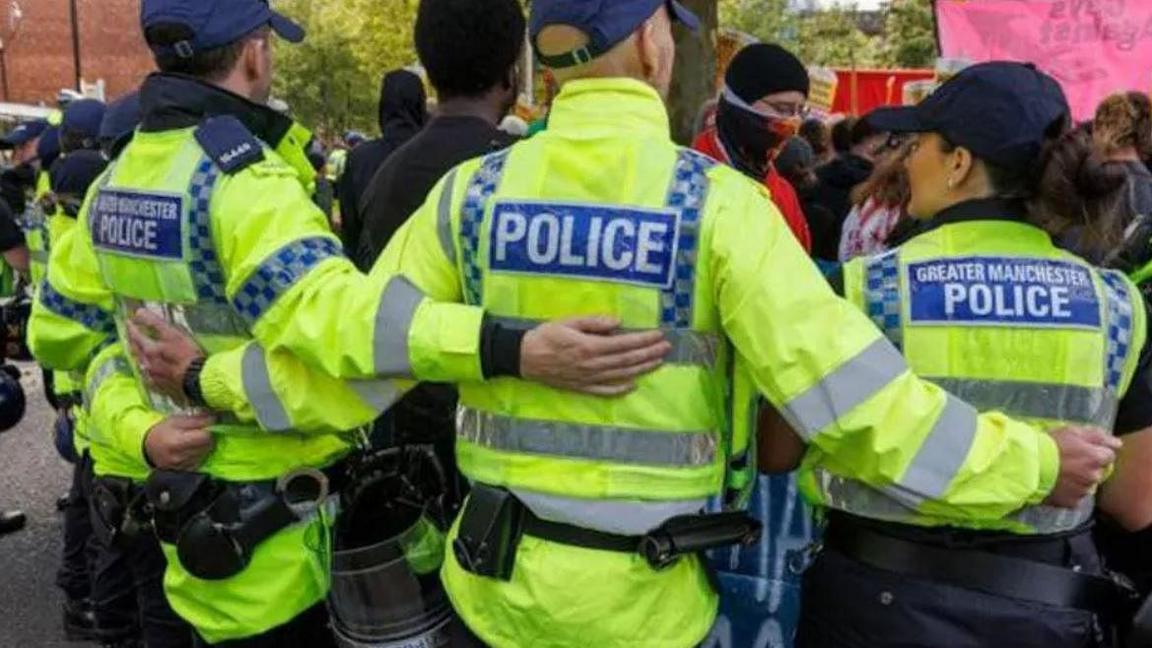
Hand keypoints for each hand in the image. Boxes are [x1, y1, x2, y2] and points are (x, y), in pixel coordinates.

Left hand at [126, 309, 203, 401]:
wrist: (199, 380)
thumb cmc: (188, 355)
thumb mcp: (173, 334)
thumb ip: (155, 322)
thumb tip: (138, 312)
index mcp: (149, 349)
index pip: (136, 336)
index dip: (132, 328)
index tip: (129, 322)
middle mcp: (147, 364)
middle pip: (136, 352)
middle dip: (133, 343)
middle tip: (132, 337)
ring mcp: (152, 377)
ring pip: (142, 365)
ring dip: (140, 358)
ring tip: (141, 354)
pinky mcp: (160, 388)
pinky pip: (149, 379)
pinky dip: (148, 372)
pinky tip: (152, 372)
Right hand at [144, 414, 216, 470]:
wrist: (149, 448)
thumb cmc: (163, 431)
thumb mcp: (176, 420)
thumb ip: (196, 420)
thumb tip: (213, 419)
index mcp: (177, 442)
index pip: (205, 437)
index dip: (207, 430)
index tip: (204, 427)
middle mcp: (180, 457)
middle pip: (207, 446)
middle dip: (206, 438)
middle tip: (198, 433)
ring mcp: (182, 466)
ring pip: (204, 454)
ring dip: (203, 447)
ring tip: (192, 442)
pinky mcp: (183, 471)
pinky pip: (199, 461)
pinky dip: (198, 455)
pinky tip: (190, 450)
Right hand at [521, 317, 671, 395]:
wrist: (523, 357)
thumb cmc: (546, 335)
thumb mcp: (568, 321)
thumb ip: (594, 322)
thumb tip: (618, 322)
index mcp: (590, 346)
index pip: (624, 343)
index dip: (644, 340)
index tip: (659, 334)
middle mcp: (592, 365)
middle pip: (627, 360)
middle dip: (649, 353)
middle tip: (667, 347)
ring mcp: (588, 378)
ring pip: (621, 375)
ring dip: (642, 369)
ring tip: (658, 362)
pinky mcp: (581, 387)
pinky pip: (604, 390)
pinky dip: (620, 389)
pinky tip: (633, 385)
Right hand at [1045, 426, 1121, 507]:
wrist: (1026, 466)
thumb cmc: (1048, 445)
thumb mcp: (1071, 432)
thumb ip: (1097, 436)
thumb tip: (1116, 443)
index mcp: (1096, 458)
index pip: (1108, 455)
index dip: (1095, 451)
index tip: (1082, 450)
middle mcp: (1094, 476)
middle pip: (1098, 471)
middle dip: (1088, 467)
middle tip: (1068, 461)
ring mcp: (1083, 491)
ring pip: (1087, 485)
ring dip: (1079, 480)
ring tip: (1060, 473)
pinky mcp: (1071, 502)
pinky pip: (1075, 496)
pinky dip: (1069, 491)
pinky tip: (1057, 484)